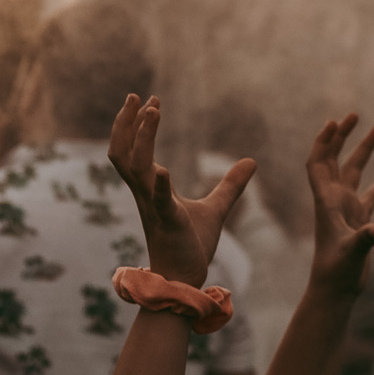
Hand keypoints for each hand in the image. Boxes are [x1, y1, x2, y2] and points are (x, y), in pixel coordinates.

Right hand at [108, 95, 252, 287]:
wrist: (186, 278)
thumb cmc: (193, 244)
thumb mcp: (217, 207)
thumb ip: (231, 185)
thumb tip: (252, 161)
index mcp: (152, 188)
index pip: (132, 151)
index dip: (135, 126)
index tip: (148, 100)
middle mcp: (145, 194)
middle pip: (122, 153)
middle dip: (126, 124)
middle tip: (137, 96)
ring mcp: (154, 207)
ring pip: (135, 168)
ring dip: (141, 139)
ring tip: (153, 112)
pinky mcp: (169, 222)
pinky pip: (159, 201)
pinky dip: (161, 184)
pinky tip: (165, 169)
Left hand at [306, 114, 373, 296]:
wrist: (335, 291)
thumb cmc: (336, 273)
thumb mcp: (351, 254)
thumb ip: (364, 239)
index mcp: (325, 202)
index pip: (318, 164)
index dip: (323, 142)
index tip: (335, 122)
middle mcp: (334, 201)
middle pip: (334, 160)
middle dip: (342, 136)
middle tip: (355, 114)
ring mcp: (347, 209)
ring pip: (354, 171)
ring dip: (364, 150)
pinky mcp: (360, 220)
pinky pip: (372, 194)